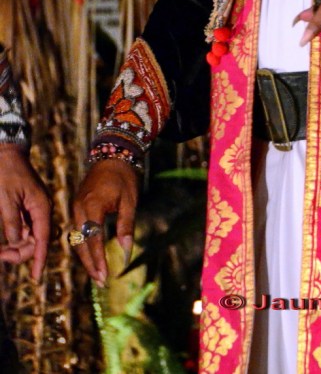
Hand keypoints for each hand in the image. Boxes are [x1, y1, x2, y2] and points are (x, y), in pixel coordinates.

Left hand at [0, 145, 51, 280]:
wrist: (6, 152)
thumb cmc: (5, 173)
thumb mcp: (6, 200)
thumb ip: (12, 223)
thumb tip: (17, 244)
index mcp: (41, 207)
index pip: (43, 239)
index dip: (39, 260)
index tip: (36, 278)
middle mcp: (42, 209)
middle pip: (37, 241)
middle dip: (21, 253)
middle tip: (0, 256)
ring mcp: (35, 208)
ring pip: (30, 236)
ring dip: (17, 247)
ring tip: (1, 252)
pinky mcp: (27, 206)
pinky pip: (25, 228)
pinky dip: (16, 237)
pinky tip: (6, 243)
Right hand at [71, 159, 139, 285]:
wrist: (113, 154)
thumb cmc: (124, 177)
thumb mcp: (130, 201)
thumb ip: (126, 226)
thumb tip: (126, 252)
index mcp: (92, 206)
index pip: (93, 239)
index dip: (98, 259)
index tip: (105, 276)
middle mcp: (79, 208)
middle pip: (80, 243)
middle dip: (90, 264)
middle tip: (101, 282)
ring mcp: (76, 207)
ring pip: (77, 239)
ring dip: (86, 257)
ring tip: (98, 274)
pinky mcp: (78, 207)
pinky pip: (78, 231)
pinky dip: (84, 246)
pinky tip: (93, 256)